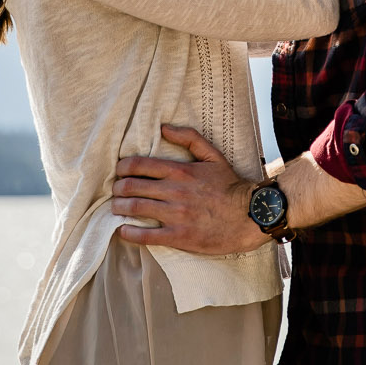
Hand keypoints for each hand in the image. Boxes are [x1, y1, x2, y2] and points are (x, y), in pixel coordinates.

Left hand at [111, 125, 266, 255]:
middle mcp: (175, 191)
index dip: (123, 168)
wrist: (250, 215)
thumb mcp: (213, 156)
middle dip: (118, 188)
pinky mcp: (180, 236)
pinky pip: (147, 235)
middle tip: (115, 191)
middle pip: (133, 187)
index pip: (140, 165)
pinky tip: (122, 230)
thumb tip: (164, 128)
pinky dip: (130, 232)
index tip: (119, 171)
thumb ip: (189, 139)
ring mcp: (176, 215)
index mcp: (180, 171)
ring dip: (120, 207)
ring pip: (136, 208)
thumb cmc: (230, 186)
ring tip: (115, 207)